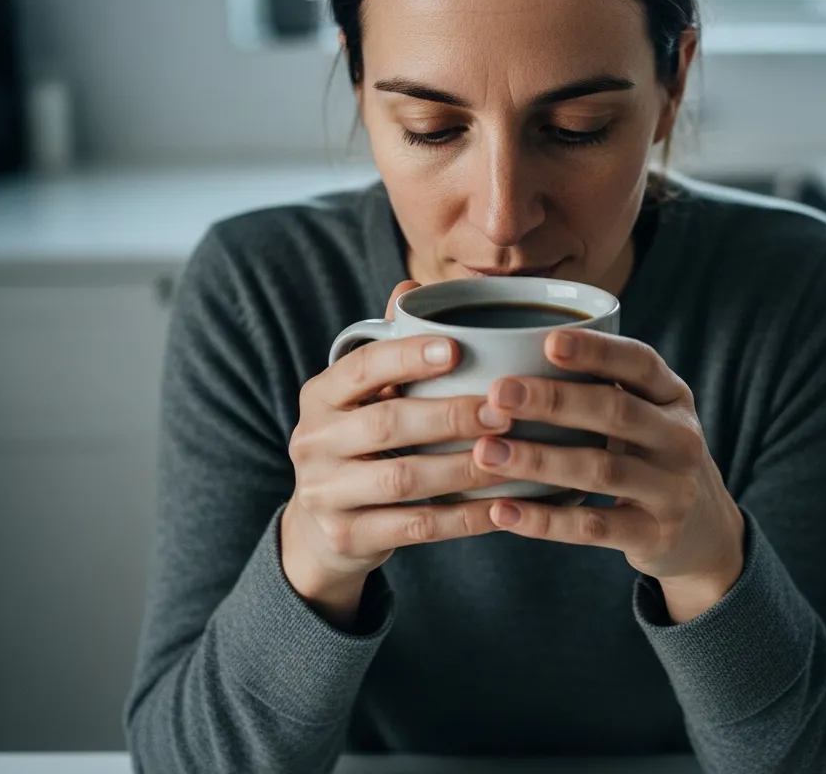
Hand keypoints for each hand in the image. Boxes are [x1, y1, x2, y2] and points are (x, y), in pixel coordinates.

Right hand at [281, 280, 517, 612]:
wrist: (322, 528)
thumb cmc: (359, 442)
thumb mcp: (363, 396)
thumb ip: (390, 347)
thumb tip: (412, 288)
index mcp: (320, 395)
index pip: (362, 367)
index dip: (407, 357)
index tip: (456, 349)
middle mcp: (313, 441)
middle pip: (387, 425)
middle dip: (450, 416)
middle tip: (505, 410)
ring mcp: (326, 493)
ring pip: (404, 479)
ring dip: (464, 468)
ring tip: (512, 456)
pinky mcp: (348, 536)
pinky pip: (416, 526)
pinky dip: (464, 517)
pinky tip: (503, 507)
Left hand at [471, 327, 745, 621]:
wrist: (705, 532)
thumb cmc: (652, 454)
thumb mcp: (649, 414)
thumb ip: (605, 386)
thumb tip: (512, 351)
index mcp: (673, 396)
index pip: (639, 363)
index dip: (596, 351)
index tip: (548, 341)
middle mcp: (679, 438)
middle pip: (615, 412)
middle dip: (553, 401)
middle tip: (498, 393)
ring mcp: (671, 490)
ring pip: (600, 470)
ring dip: (538, 460)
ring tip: (486, 453)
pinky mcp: (654, 536)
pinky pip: (593, 528)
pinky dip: (545, 521)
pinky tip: (503, 511)